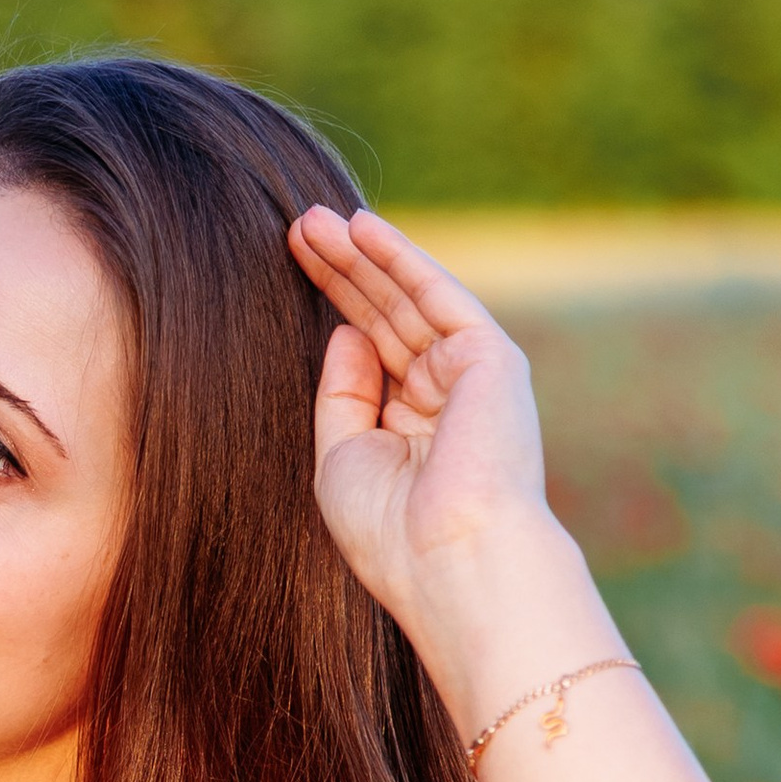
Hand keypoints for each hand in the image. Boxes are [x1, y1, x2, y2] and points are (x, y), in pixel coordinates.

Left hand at [288, 205, 593, 698]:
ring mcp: (472, 377)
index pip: (370, 352)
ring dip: (362, 256)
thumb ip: (343, 394)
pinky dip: (401, 259)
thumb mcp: (342, 459)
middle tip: (296, 225)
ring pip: (407, 302)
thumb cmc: (391, 533)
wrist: (451, 563)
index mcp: (414, 431)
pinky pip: (438, 295)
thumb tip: (346, 329)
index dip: (332, 307)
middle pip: (384, 319)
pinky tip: (362, 227)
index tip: (289, 266)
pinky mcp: (491, 359)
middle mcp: (447, 400)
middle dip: (341, 272)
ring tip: (312, 218)